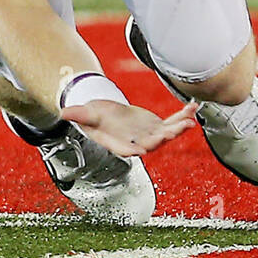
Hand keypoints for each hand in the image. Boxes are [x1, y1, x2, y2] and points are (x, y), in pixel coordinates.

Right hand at [61, 99, 197, 157]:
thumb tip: (62, 112)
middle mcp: (137, 142)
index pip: (125, 149)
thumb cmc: (95, 116)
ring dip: (178, 128)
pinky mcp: (158, 126)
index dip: (133, 149)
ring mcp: (149, 135)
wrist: (108, 115)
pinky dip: (183, 115)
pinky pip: (173, 121)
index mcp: (118, 143)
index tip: (141, 150)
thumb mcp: (86, 114)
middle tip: (172, 132)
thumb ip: (78, 115)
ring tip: (190, 121)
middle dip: (163, 138)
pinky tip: (194, 107)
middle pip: (152, 143)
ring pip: (167, 133)